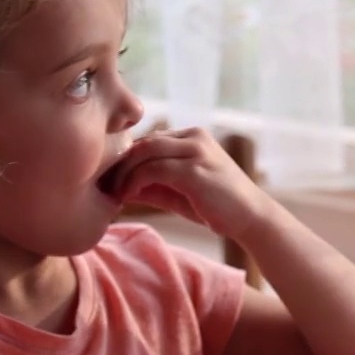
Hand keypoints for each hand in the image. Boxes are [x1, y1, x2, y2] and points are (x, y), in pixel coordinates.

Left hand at [111, 128, 270, 240]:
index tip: (110, 178)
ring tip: (113, 191)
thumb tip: (118, 188)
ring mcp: (195, 151)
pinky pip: (154, 169)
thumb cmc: (216, 206)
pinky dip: (135, 181)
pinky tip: (127, 195)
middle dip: (120, 163)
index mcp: (192, 136)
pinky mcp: (195, 169)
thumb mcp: (179, 192)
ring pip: (145, 151)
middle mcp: (194, 137)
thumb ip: (152, 185)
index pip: (149, 140)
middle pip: (144, 142)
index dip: (126, 158)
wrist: (250, 218)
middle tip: (104, 183)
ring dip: (124, 172)